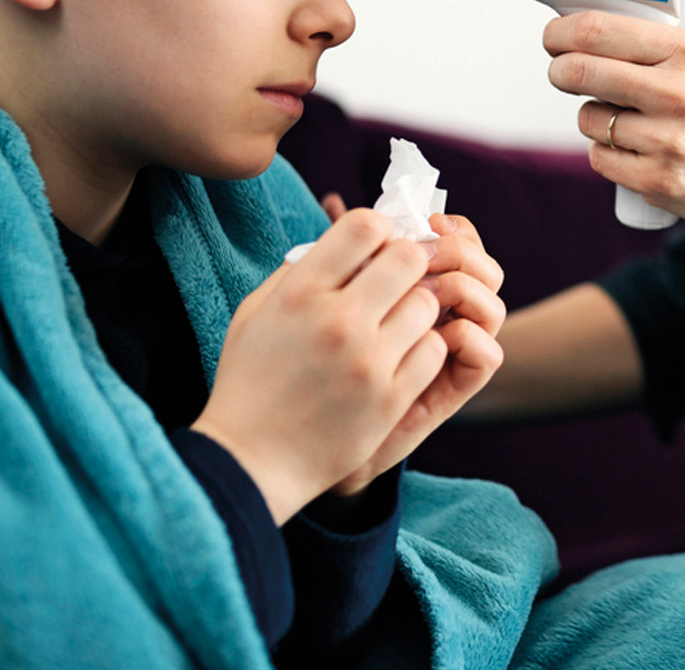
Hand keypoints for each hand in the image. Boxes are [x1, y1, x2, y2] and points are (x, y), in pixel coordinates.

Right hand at [192, 208, 459, 523]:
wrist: (250, 461)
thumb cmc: (250, 382)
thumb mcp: (256, 313)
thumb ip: (299, 271)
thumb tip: (342, 239)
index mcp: (299, 292)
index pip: (364, 225)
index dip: (380, 229)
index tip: (377, 248)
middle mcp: (336, 320)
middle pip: (408, 258)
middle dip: (411, 263)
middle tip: (404, 280)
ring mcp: (367, 360)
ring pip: (429, 303)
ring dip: (420, 307)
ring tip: (400, 322)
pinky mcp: (390, 398)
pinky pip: (434, 350)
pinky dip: (425, 348)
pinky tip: (403, 356)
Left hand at [328, 212, 505, 496]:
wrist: (294, 442)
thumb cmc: (302, 367)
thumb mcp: (315, 301)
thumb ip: (333, 257)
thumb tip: (333, 200)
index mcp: (413, 289)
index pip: (455, 241)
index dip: (448, 225)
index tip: (424, 220)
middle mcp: (441, 316)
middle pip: (482, 264)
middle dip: (460, 249)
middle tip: (428, 252)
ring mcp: (450, 352)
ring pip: (493, 303)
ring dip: (468, 287)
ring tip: (431, 292)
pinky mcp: (453, 389)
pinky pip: (488, 354)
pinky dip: (469, 337)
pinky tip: (437, 335)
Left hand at [542, 11, 684, 240]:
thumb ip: (654, 50)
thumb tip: (583, 33)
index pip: (597, 31)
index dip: (560, 33)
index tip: (553, 37)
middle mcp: (677, 92)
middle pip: (579, 71)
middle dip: (560, 70)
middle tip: (561, 72)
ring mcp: (666, 139)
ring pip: (587, 118)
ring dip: (594, 119)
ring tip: (629, 121)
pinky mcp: (656, 179)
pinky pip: (599, 158)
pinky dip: (608, 155)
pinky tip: (638, 151)